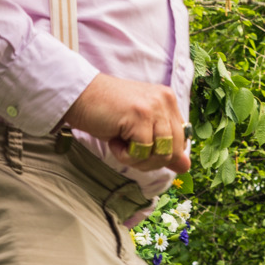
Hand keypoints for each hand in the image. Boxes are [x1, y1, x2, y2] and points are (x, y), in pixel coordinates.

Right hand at [64, 74, 189, 173]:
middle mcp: (165, 101)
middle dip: (150, 161)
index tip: (141, 148)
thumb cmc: (106, 112)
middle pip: (175, 150)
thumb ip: (163, 145)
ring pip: (161, 153)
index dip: (163, 154)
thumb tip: (185, 168)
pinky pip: (142, 151)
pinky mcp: (140, 115)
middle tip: (129, 150)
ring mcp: (154, 106)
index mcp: (168, 101)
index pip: (182, 141)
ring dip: (138, 159)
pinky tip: (114, 139)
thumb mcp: (139, 129)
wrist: (79, 96)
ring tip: (121, 143)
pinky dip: (124, 155)